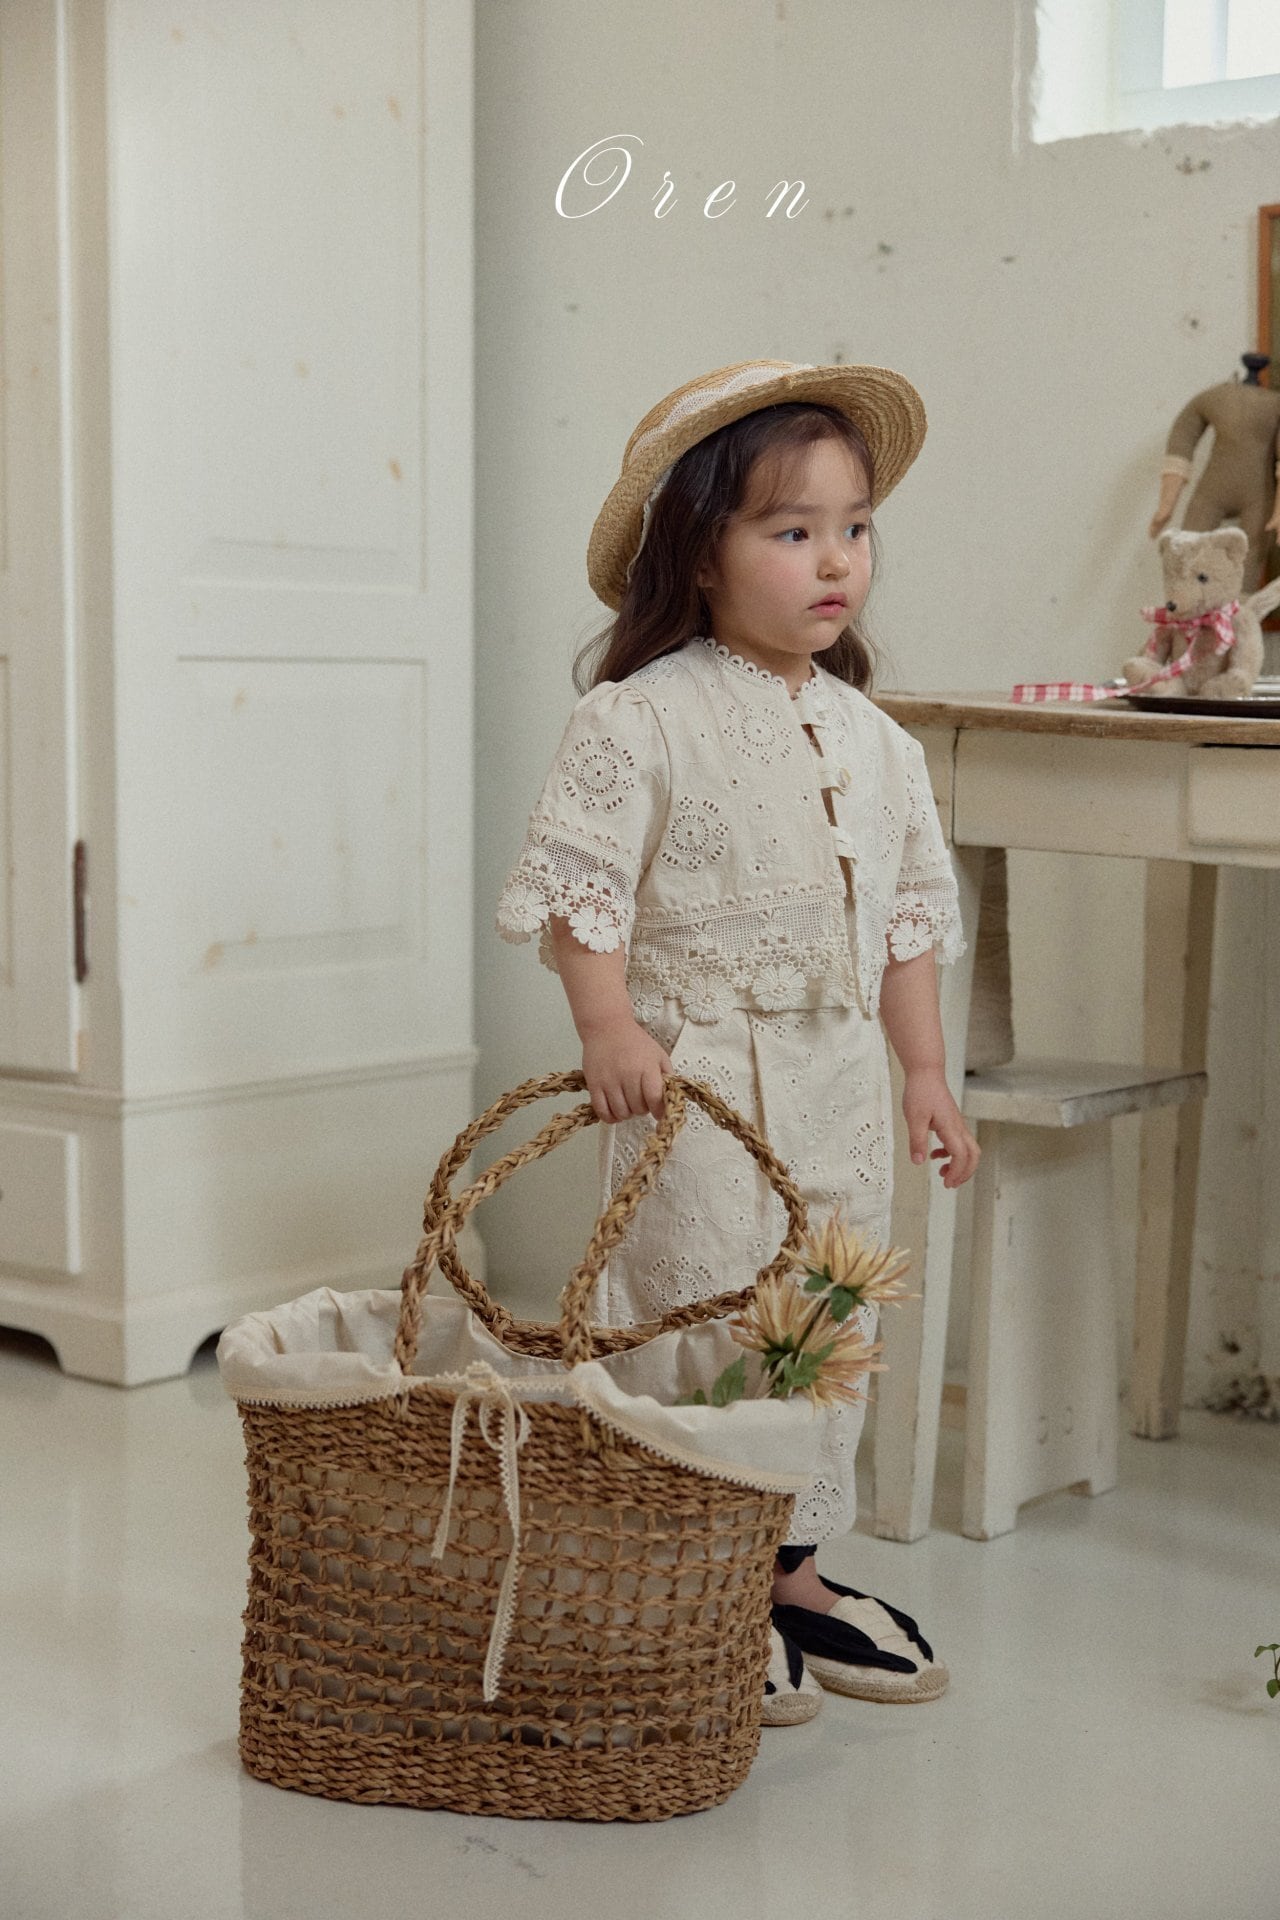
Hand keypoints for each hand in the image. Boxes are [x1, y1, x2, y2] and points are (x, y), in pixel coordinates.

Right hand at [581, 1016, 672, 1121]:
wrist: (606, 1027)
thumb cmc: (635, 1042)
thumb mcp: (658, 1054)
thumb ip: (667, 1076)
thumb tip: (670, 1098)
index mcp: (647, 1067)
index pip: (655, 1099)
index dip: (659, 1110)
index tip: (658, 1112)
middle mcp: (628, 1075)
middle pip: (638, 1108)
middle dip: (642, 1109)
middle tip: (640, 1101)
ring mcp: (609, 1081)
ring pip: (621, 1113)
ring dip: (627, 1113)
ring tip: (628, 1104)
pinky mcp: (594, 1084)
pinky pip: (602, 1112)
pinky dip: (610, 1117)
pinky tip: (615, 1110)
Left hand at [902, 1066, 979, 1188]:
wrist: (926, 1072)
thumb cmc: (920, 1092)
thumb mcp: (914, 1118)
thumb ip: (916, 1141)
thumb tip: (918, 1162)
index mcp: (950, 1127)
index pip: (961, 1155)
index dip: (957, 1172)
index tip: (946, 1183)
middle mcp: (958, 1127)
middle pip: (974, 1155)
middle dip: (965, 1173)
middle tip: (950, 1184)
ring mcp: (957, 1124)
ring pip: (969, 1149)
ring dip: (960, 1164)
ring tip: (943, 1173)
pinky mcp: (952, 1122)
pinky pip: (959, 1142)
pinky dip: (951, 1153)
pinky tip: (935, 1154)